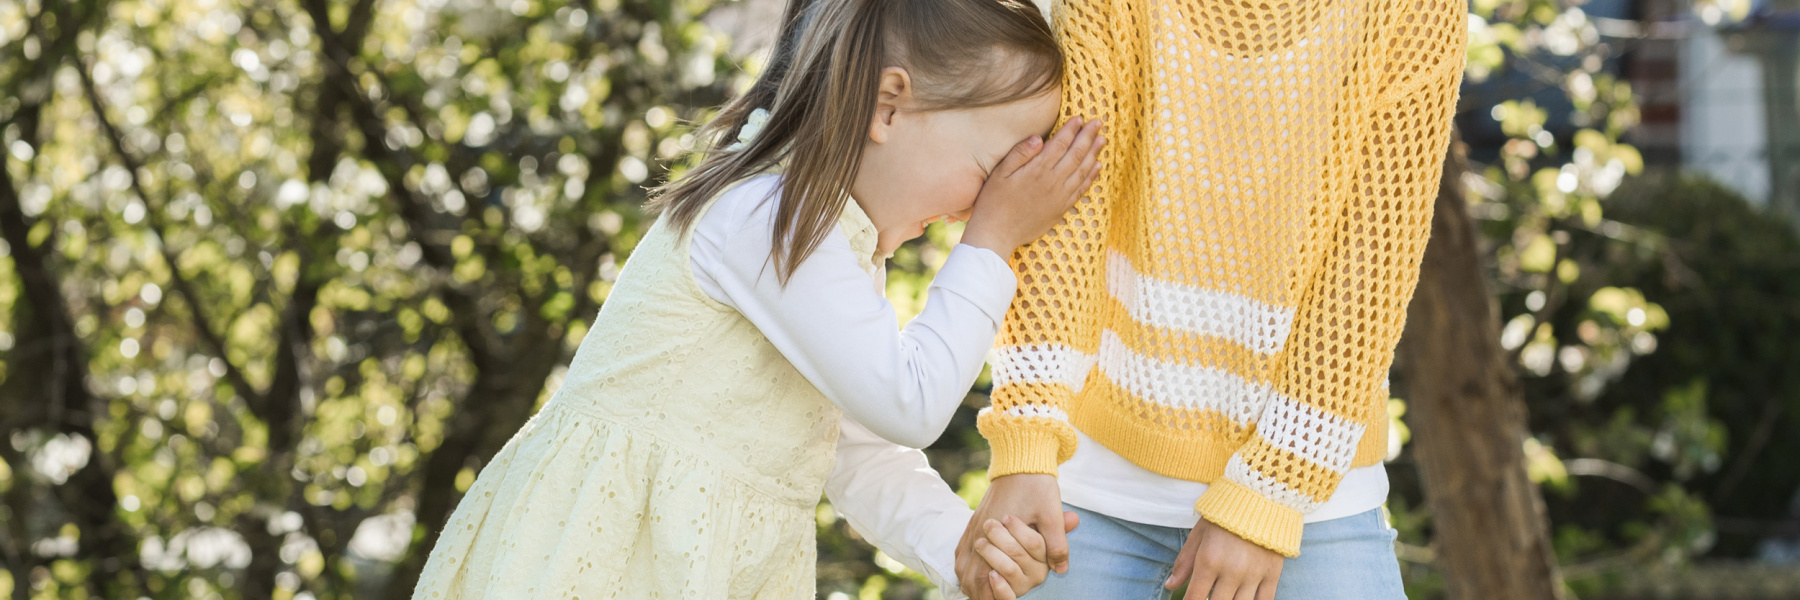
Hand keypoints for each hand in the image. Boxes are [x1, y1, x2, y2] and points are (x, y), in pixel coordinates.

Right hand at [956, 474, 1077, 599]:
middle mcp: (979, 531)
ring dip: (970, 581)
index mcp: (996, 532)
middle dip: (978, 592)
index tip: (1000, 599)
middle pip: (968, 574)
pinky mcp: (973, 520)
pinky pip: (961, 551)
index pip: (983, 573)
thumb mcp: (1051, 514)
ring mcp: (973, 525)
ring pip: (962, 564)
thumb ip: (1057, 543)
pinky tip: (975, 572)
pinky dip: (965, 566)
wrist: (1019, 459)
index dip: (990, 593)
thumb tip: (1062, 569)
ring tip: (982, 592)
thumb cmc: (1037, 486)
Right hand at [959, 115, 1105, 255]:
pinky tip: (1097, 167)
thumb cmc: (993, 202)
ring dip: (1094, 154)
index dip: (1071, 129)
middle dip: (1088, 136)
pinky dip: (1091, 177)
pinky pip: (1081, 190)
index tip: (1079, 118)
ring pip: (1082, 171)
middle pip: (1076, 154)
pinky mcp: (1061, 209)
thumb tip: (1037, 138)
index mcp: (1037, 170)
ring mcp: (1059, 197)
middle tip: (1098, 123)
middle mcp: (1052, 182)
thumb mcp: (999, 173)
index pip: (1060, 144)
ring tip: (1102, 140)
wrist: (997, 234)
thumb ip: (1019, 154)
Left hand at [1165, 517, 1284, 599]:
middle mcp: (1231, 572)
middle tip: (1209, 596)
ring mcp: (1253, 575)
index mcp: (1209, 561)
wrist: (1260, 497)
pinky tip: (1244, 599)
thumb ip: (1184, 562)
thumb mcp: (1199, 535)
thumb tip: (1170, 586)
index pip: (1194, 598)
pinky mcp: (1272, 574)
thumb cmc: (1224, 516)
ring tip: (1225, 596)